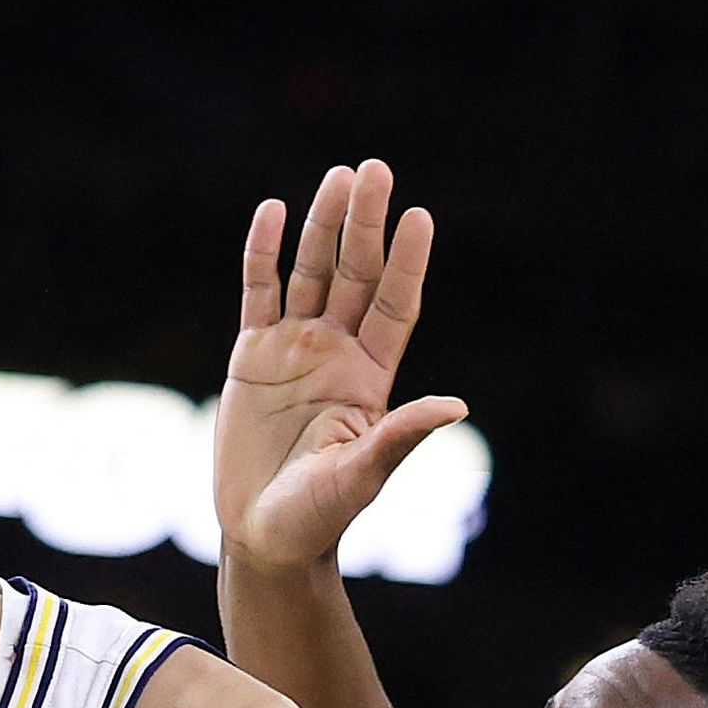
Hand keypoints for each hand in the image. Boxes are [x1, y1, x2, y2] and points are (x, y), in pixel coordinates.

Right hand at [216, 159, 465, 571]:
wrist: (264, 536)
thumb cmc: (319, 516)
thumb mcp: (363, 476)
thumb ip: (401, 435)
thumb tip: (456, 406)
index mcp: (371, 377)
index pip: (395, 306)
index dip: (407, 263)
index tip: (419, 217)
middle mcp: (337, 353)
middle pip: (355, 275)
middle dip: (364, 224)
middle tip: (374, 171)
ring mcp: (294, 350)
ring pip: (310, 273)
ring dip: (321, 225)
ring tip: (337, 177)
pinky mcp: (252, 356)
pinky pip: (258, 294)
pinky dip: (262, 254)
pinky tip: (272, 212)